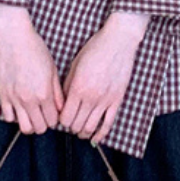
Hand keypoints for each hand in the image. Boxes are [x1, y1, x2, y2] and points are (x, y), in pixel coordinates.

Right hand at [0, 0, 64, 133]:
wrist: (14, 38)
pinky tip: (19, 108)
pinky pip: (8, 117)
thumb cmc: (36, 50)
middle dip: (44, 124)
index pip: (53, 121)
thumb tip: (61, 108)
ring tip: (32, 115)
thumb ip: (57, 93)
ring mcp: (14, 98)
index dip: (56, 119)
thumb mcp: (53, 70)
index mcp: (44, 93)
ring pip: (24, 128)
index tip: (54, 113)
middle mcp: (29, 99)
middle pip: (40, 128)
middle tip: (44, 116)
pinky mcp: (3, 95)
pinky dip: (14, 117)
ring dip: (30, 125)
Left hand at [59, 11, 149, 143]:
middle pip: (76, 124)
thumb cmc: (95, 49)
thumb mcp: (75, 65)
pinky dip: (100, 134)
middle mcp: (91, 97)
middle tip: (70, 124)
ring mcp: (106, 100)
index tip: (61, 117)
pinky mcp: (117, 100)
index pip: (65, 117)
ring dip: (83, 132)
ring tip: (80, 130)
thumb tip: (63, 102)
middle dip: (71, 127)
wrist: (118, 42)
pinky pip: (108, 123)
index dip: (61, 121)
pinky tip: (95, 138)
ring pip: (91, 127)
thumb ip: (68, 85)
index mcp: (78, 88)